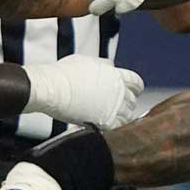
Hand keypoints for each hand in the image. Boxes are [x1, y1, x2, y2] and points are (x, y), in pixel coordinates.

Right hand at [23, 54, 143, 128]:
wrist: (53, 88)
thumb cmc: (64, 74)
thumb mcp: (87, 61)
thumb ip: (103, 65)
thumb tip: (110, 66)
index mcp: (115, 75)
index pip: (136, 82)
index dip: (134, 88)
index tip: (132, 92)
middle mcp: (118, 91)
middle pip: (132, 100)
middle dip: (127, 103)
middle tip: (118, 105)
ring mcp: (112, 107)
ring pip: (127, 116)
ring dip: (121, 116)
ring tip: (112, 117)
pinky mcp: (105, 122)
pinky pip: (118, 128)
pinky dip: (114, 128)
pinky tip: (106, 126)